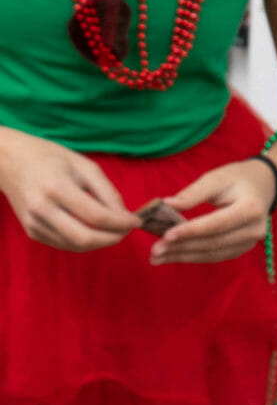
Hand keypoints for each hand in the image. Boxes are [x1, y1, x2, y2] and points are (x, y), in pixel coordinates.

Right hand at [0, 126, 136, 251]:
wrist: (10, 161)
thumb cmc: (50, 158)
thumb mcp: (84, 166)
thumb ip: (107, 192)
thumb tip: (125, 216)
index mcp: (57, 188)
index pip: (96, 217)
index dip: (121, 223)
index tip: (136, 221)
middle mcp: (43, 209)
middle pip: (85, 239)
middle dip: (112, 238)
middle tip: (126, 231)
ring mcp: (35, 223)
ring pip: (75, 246)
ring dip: (100, 242)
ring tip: (113, 230)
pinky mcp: (32, 232)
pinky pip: (64, 244)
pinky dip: (83, 242)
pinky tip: (93, 230)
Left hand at [148, 159, 275, 264]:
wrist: (263, 187)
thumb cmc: (237, 179)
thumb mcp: (217, 177)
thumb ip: (193, 193)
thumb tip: (167, 204)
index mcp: (250, 208)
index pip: (216, 224)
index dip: (191, 231)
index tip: (165, 235)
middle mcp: (254, 230)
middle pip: (213, 243)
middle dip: (181, 247)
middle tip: (154, 250)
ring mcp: (250, 242)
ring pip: (212, 254)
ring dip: (183, 256)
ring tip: (157, 257)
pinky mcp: (242, 249)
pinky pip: (215, 256)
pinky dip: (192, 256)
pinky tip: (173, 256)